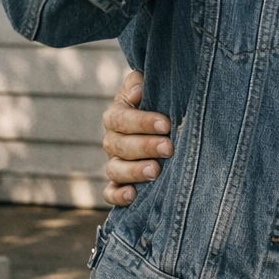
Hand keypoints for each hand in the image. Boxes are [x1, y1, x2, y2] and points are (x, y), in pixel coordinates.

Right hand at [101, 70, 173, 206]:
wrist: (160, 120)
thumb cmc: (155, 100)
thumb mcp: (148, 84)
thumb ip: (139, 82)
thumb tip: (137, 91)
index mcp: (115, 116)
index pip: (122, 119)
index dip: (142, 122)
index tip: (165, 123)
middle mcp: (112, 141)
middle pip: (121, 146)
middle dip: (146, 147)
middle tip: (168, 148)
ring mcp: (114, 163)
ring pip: (115, 170)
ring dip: (134, 171)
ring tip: (155, 171)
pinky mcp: (119, 183)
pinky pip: (110, 193)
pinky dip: (117, 195)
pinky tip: (132, 195)